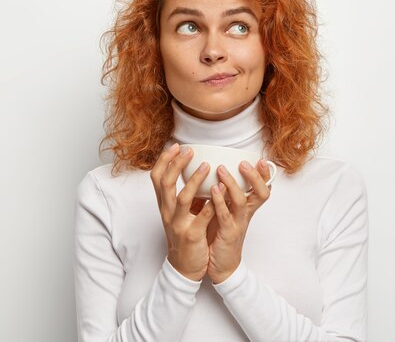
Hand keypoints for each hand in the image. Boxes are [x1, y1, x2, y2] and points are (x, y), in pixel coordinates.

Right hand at [150, 143, 215, 281]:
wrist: (184, 266)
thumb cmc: (185, 233)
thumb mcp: (179, 212)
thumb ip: (185, 192)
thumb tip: (195, 168)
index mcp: (165, 204)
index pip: (157, 178)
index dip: (164, 160)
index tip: (175, 146)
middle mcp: (168, 212)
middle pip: (166, 183)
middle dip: (176, 164)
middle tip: (189, 150)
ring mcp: (178, 224)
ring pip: (182, 198)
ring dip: (194, 180)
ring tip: (207, 166)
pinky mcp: (191, 236)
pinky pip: (200, 218)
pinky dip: (209, 205)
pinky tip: (218, 194)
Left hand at [205, 159, 271, 283]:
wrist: (221, 266)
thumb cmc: (222, 235)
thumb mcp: (227, 211)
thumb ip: (227, 194)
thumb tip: (218, 170)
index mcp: (248, 207)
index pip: (263, 188)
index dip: (265, 175)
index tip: (260, 159)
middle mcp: (246, 214)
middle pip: (261, 193)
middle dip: (255, 176)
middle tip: (244, 163)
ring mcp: (238, 224)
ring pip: (242, 201)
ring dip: (232, 184)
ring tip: (221, 170)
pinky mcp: (227, 234)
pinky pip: (225, 215)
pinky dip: (219, 201)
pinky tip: (213, 189)